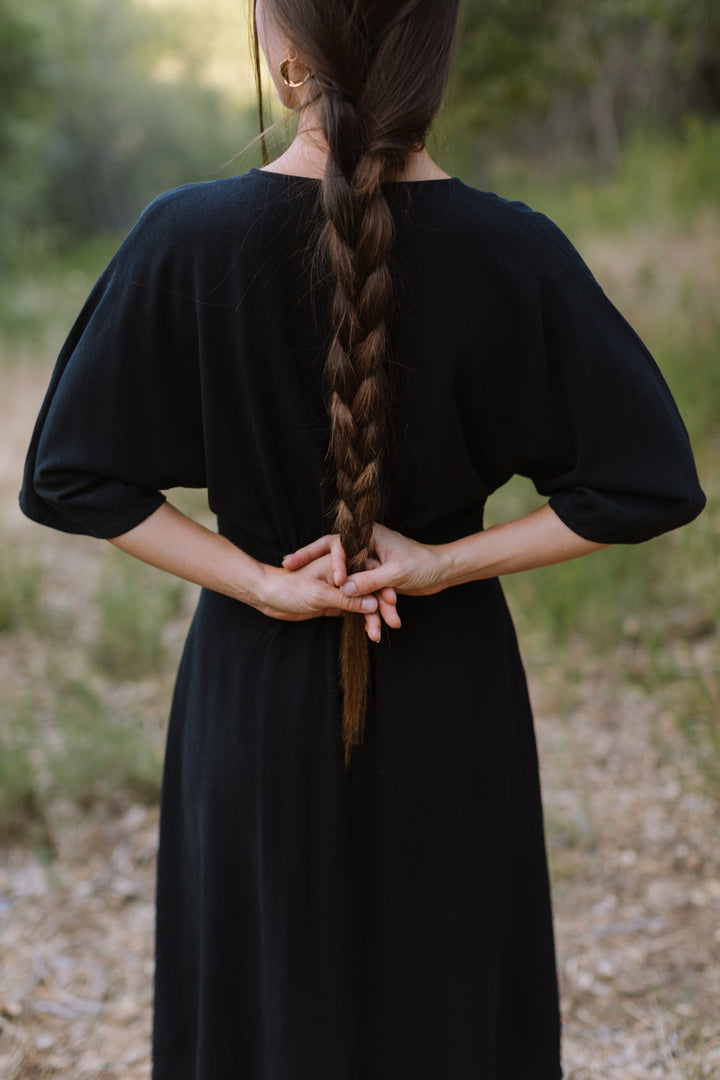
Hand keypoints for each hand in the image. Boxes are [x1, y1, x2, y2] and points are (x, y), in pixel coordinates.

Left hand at [254, 551, 381, 626]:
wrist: (267, 597)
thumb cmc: (287, 589)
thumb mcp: (318, 595)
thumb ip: (346, 599)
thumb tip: (373, 604)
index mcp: (338, 561)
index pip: (367, 570)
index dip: (380, 586)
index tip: (390, 601)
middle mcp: (343, 572)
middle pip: (370, 587)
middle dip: (382, 604)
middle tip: (394, 620)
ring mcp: (340, 588)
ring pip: (364, 601)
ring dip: (373, 617)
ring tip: (379, 634)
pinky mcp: (336, 602)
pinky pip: (356, 611)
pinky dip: (363, 622)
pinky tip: (372, 633)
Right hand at [281, 524, 448, 626]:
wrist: (444, 571)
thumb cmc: (423, 565)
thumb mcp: (395, 574)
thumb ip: (369, 581)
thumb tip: (345, 589)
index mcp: (368, 535)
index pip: (331, 542)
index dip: (310, 553)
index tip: (294, 565)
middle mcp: (365, 545)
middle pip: (332, 559)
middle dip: (311, 570)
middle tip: (287, 570)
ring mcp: (368, 561)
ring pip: (345, 578)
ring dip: (334, 594)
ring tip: (308, 604)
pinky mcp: (375, 577)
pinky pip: (358, 590)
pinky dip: (352, 603)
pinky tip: (337, 613)